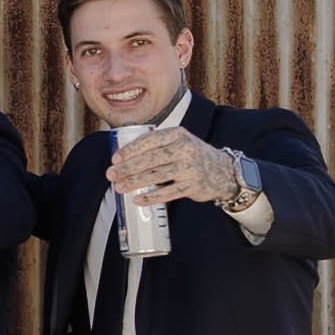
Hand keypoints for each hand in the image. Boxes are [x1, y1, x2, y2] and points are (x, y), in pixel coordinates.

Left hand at [108, 126, 236, 205]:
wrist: (224, 171)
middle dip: (128, 168)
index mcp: (178, 134)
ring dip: (135, 182)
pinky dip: (151, 197)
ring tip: (119, 187)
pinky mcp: (193, 186)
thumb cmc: (192, 155)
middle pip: (151, 159)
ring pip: (157, 176)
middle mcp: (185, 149)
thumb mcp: (179, 141)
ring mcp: (190, 168)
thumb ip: (157, 145)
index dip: (130, 150)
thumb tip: (124, 155)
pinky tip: (138, 199)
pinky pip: (168, 193)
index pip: (150, 141)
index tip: (115, 159)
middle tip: (111, 175)